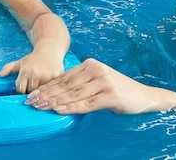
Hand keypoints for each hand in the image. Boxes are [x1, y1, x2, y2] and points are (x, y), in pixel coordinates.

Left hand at [0, 50, 64, 93]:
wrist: (50, 49)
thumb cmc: (34, 58)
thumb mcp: (20, 62)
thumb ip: (8, 68)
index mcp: (25, 70)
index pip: (20, 89)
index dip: (21, 92)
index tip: (23, 91)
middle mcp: (35, 73)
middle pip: (30, 92)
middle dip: (30, 93)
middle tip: (32, 91)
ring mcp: (46, 75)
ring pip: (41, 92)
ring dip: (40, 92)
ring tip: (40, 89)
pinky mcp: (56, 77)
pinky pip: (51, 88)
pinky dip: (49, 89)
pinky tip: (49, 88)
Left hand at [24, 58, 163, 113]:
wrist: (144, 97)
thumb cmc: (119, 91)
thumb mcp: (98, 82)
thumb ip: (81, 84)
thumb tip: (56, 94)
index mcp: (91, 65)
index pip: (64, 78)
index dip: (47, 87)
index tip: (32, 95)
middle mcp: (96, 70)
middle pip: (66, 85)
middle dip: (46, 94)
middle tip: (30, 102)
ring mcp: (104, 82)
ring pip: (73, 94)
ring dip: (54, 101)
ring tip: (40, 107)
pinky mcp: (110, 95)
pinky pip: (86, 103)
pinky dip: (71, 107)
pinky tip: (59, 110)